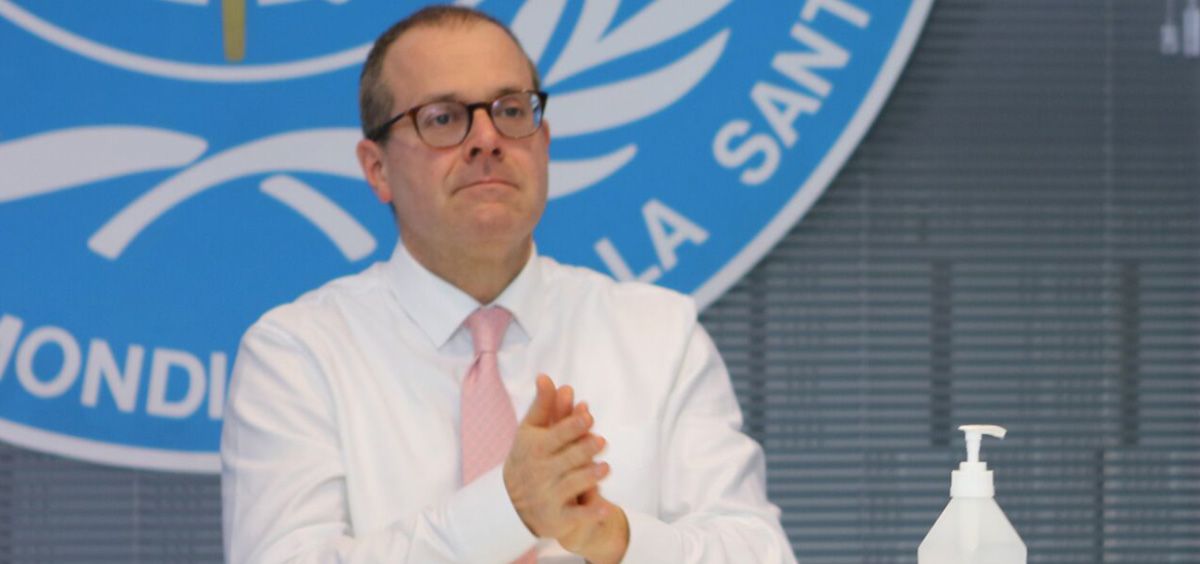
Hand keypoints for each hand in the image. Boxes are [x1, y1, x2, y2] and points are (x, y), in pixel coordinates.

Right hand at [540, 381, 630, 563]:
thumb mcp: (531, 432)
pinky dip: (590, 513)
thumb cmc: (530, 458)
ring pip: (573, 485)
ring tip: (604, 467)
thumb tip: (545, 376)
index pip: (556, 436)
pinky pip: (576, 516)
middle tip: (600, 441)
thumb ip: (543, 406)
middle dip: (583, 450)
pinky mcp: (558, 518)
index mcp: (535, 449)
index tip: (588, 416)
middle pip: (567, 459)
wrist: (513, 503)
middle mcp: (540, 473)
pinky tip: (606, 508)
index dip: (572, 426)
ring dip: (589, 477)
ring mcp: (548, 497)